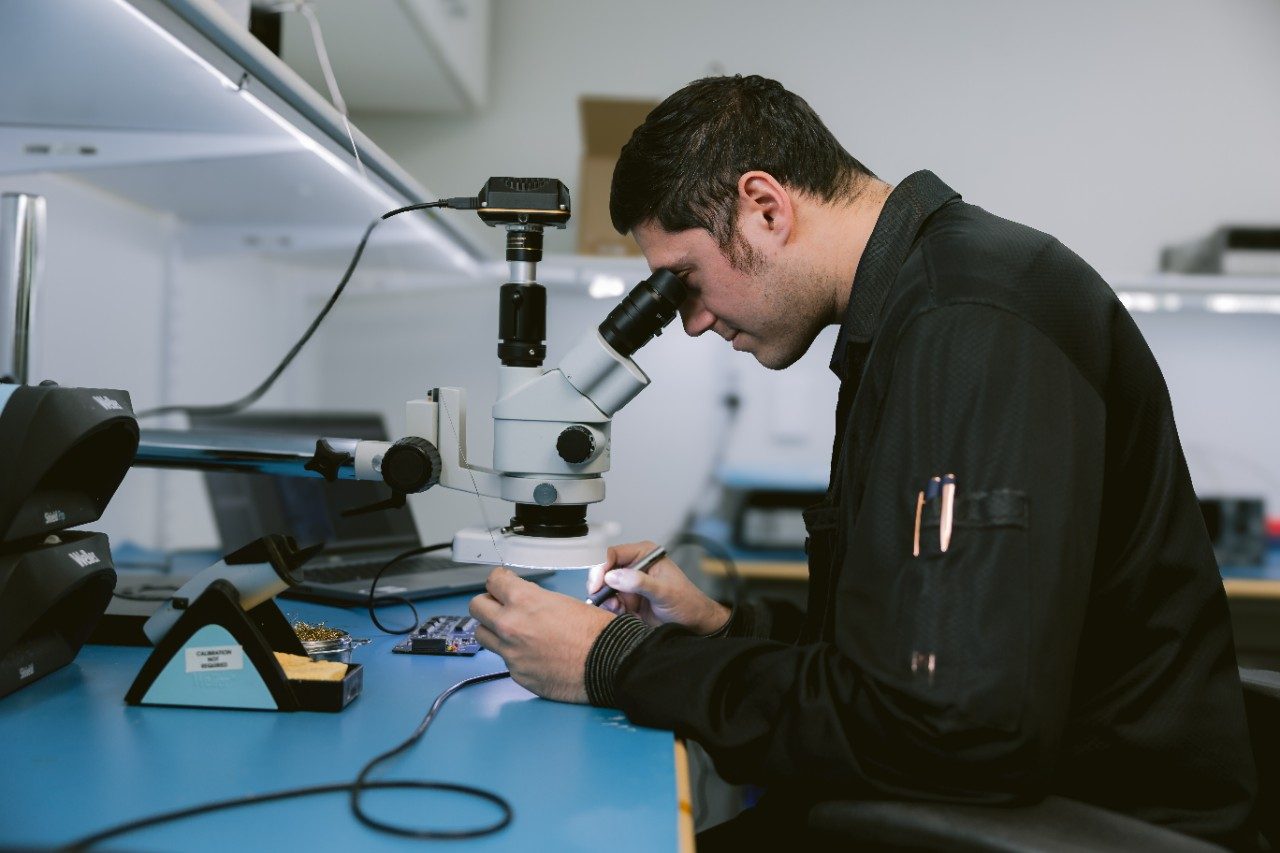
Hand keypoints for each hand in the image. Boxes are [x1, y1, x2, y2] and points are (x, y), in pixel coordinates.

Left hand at [468, 567, 613, 703]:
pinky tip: (533, 654)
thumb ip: (534, 601)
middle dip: (488, 603)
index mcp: (524, 600)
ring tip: (513, 632)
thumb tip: (524, 603)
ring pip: (483, 635)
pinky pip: (504, 660)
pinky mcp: (517, 674)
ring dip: (494, 630)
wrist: (608, 663)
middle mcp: (510, 625)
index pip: (492, 581)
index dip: (499, 581)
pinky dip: (514, 655)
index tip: (502, 584)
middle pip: (476, 607)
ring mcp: (511, 653)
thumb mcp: (563, 601)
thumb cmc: (595, 631)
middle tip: (500, 606)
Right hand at [586, 541, 730, 633]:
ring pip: (604, 589)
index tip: (597, 584)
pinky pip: (610, 603)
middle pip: (604, 571)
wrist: (694, 624)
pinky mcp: (627, 600)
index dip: (601, 567)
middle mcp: (634, 566)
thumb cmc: (687, 602)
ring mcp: (629, 584)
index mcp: (644, 555)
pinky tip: (622, 614)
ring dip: (606, 600)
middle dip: (600, 586)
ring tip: (619, 609)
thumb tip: (613, 576)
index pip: (613, 554)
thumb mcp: (665, 592)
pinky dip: (611, 610)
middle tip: (604, 600)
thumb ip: (640, 583)